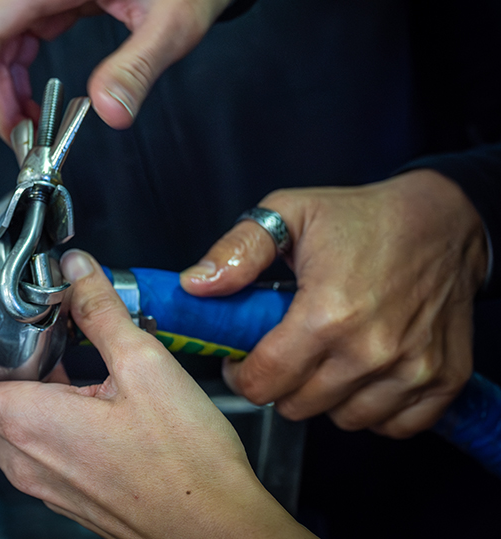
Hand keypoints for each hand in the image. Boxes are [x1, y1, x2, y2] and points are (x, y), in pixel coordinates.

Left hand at [0, 250, 309, 538]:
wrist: (218, 530)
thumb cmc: (186, 465)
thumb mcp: (144, 366)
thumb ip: (101, 312)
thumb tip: (76, 270)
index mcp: (29, 424)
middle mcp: (25, 461)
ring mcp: (45, 485)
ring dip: (2, 398)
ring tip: (34, 359)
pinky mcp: (67, 497)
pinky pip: (28, 454)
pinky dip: (29, 423)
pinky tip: (70, 397)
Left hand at [180, 170, 488, 437]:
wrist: (442, 220)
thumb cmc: (363, 217)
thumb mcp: (288, 213)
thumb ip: (237, 251)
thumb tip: (196, 284)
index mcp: (326, 314)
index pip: (263, 383)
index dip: (241, 375)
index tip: (241, 360)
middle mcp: (371, 350)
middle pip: (298, 407)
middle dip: (279, 384)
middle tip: (283, 354)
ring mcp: (412, 370)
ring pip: (343, 420)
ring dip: (326, 398)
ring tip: (324, 358)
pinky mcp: (444, 380)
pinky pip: (394, 426)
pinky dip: (374, 410)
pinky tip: (363, 375)